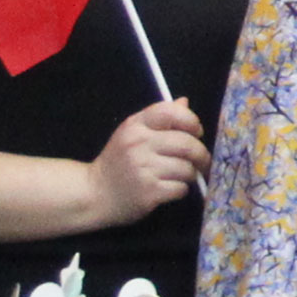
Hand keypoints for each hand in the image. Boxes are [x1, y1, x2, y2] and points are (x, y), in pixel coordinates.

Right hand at [82, 97, 207, 221]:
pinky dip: (182, 189)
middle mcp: (138, 144)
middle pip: (187, 144)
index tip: (197, 132)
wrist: (94, 194)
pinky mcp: (149, 192)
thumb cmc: (118, 162)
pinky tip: (171, 188)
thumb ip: (159, 118)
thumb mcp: (132, 133)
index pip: (171, 112)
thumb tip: (185, 102)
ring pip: (187, 168)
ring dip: (191, 174)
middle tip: (202, 161)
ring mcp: (143, 169)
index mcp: (135, 125)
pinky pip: (181, 188)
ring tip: (183, 175)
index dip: (191, 120)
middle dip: (201, 154)